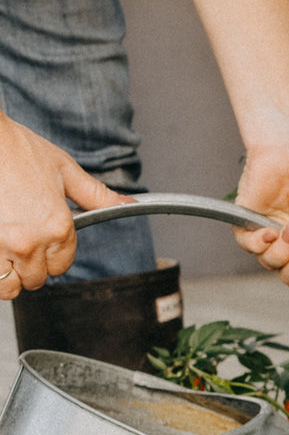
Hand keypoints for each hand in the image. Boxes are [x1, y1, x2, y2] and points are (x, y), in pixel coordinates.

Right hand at [0, 114, 130, 299]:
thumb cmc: (17, 149)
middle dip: (30, 266)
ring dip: (7, 274)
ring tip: (4, 251)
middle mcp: (31, 242)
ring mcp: (1, 246)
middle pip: (36, 279)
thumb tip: (130, 203)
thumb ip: (97, 195)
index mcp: (58, 227)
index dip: (52, 254)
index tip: (41, 240)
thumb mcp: (65, 170)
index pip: (61, 265)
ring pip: (9, 285)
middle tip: (19, 242)